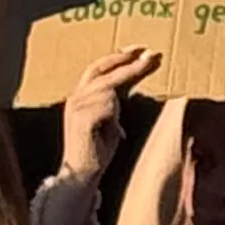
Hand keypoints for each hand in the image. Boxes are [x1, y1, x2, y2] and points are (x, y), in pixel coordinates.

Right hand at [57, 47, 161, 183]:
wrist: (82, 174)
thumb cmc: (97, 150)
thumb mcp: (110, 120)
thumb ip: (114, 102)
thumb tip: (130, 84)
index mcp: (81, 96)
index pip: (99, 68)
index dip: (118, 58)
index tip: (139, 50)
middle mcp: (75, 98)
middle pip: (103, 71)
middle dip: (126, 62)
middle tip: (148, 53)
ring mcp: (76, 107)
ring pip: (107, 89)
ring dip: (116, 104)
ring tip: (108, 124)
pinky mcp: (81, 119)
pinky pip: (106, 106)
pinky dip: (112, 114)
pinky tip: (111, 129)